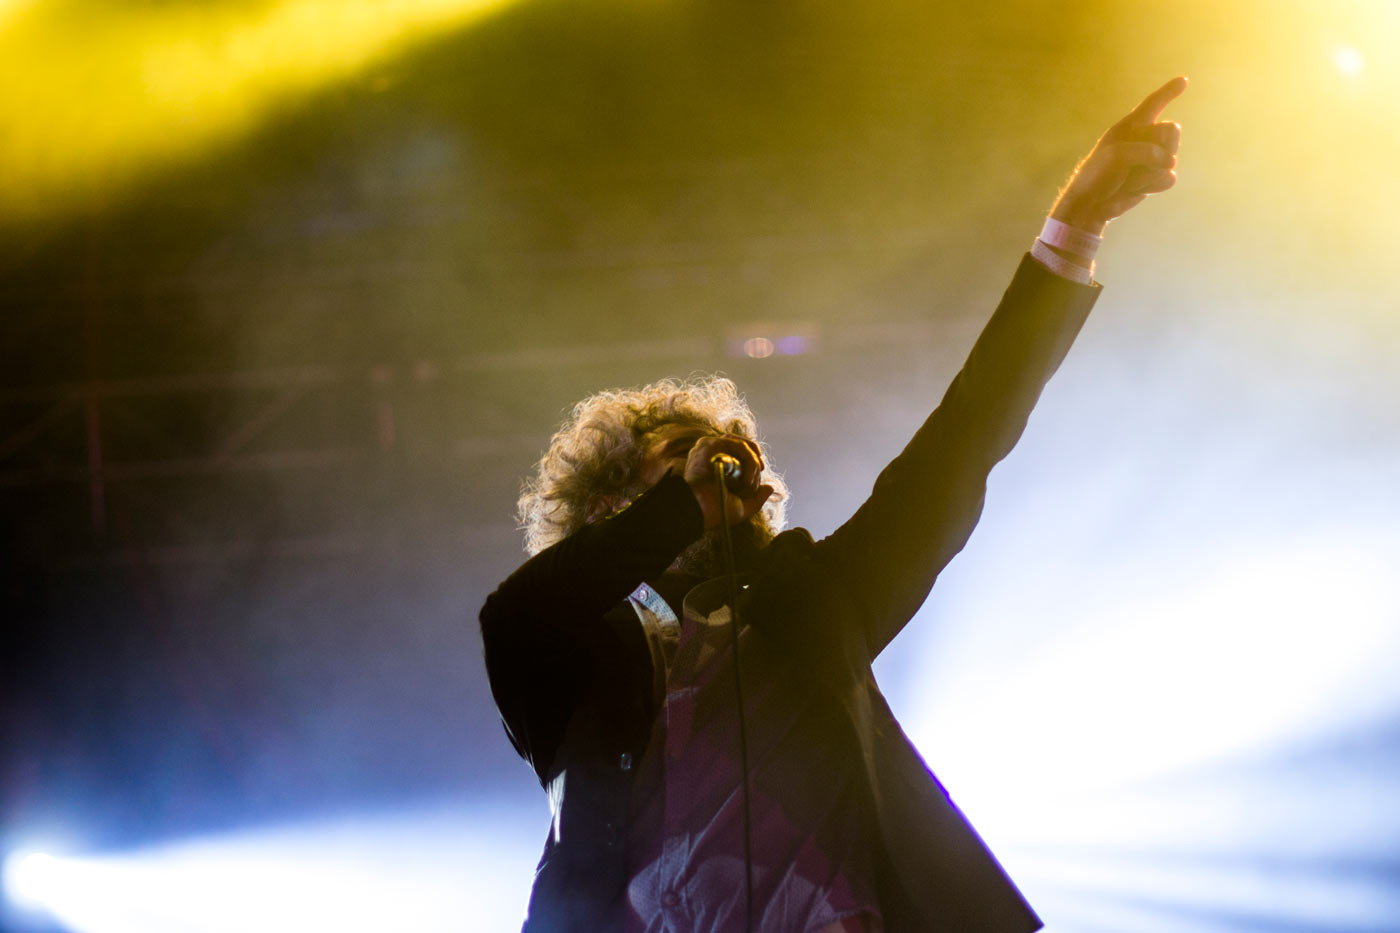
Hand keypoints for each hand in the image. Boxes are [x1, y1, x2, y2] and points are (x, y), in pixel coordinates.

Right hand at [682, 434, 773, 529]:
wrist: (700, 510)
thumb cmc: (715, 511)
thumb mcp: (741, 507)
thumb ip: (756, 498)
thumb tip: (771, 487)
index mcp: (715, 464)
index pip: (738, 452)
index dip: (753, 458)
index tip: (761, 470)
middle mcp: (711, 453)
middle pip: (741, 444)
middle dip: (755, 459)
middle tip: (760, 471)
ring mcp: (709, 447)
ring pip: (741, 445)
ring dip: (752, 463)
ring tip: (750, 483)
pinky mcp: (709, 445)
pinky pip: (737, 444)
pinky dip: (748, 460)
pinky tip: (746, 480)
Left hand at [1050, 76, 1186, 234]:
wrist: (1091, 205)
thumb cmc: (1098, 174)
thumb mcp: (1117, 155)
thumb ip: (1146, 152)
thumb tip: (1171, 165)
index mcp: (1131, 125)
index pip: (1153, 103)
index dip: (1169, 91)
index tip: (1183, 81)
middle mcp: (1145, 138)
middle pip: (1172, 131)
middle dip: (1160, 146)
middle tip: (1136, 159)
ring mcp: (1152, 159)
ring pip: (1171, 159)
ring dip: (1149, 173)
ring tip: (1128, 178)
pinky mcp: (1155, 178)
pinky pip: (1169, 178)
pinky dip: (1151, 186)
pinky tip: (1135, 189)